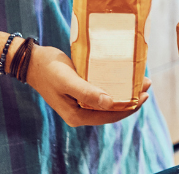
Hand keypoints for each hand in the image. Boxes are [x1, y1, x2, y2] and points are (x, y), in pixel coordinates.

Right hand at [26, 43, 149, 126]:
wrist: (32, 61)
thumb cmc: (49, 69)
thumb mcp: (68, 79)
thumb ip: (87, 92)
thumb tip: (110, 103)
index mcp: (77, 115)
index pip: (110, 115)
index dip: (129, 106)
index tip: (144, 94)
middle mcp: (80, 114)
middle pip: (111, 111)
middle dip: (131, 99)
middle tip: (146, 84)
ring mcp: (80, 105)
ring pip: (108, 103)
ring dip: (124, 93)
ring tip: (139, 81)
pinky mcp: (80, 95)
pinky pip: (102, 95)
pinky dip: (114, 88)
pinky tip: (122, 79)